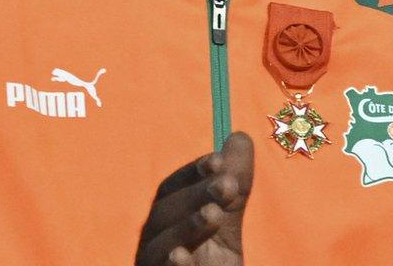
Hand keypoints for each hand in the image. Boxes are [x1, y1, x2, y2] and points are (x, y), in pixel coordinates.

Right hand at [135, 132, 254, 265]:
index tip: (218, 161)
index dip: (192, 172)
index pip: (172, 187)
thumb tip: (238, 138)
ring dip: (186, 227)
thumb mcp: (229, 216)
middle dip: (196, 194)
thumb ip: (236, 180)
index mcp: (167, 218)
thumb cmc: (214, 258)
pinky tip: (182, 258)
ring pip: (158, 248)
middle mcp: (153, 242)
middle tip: (228, 185)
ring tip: (214, 214)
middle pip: (164, 213)